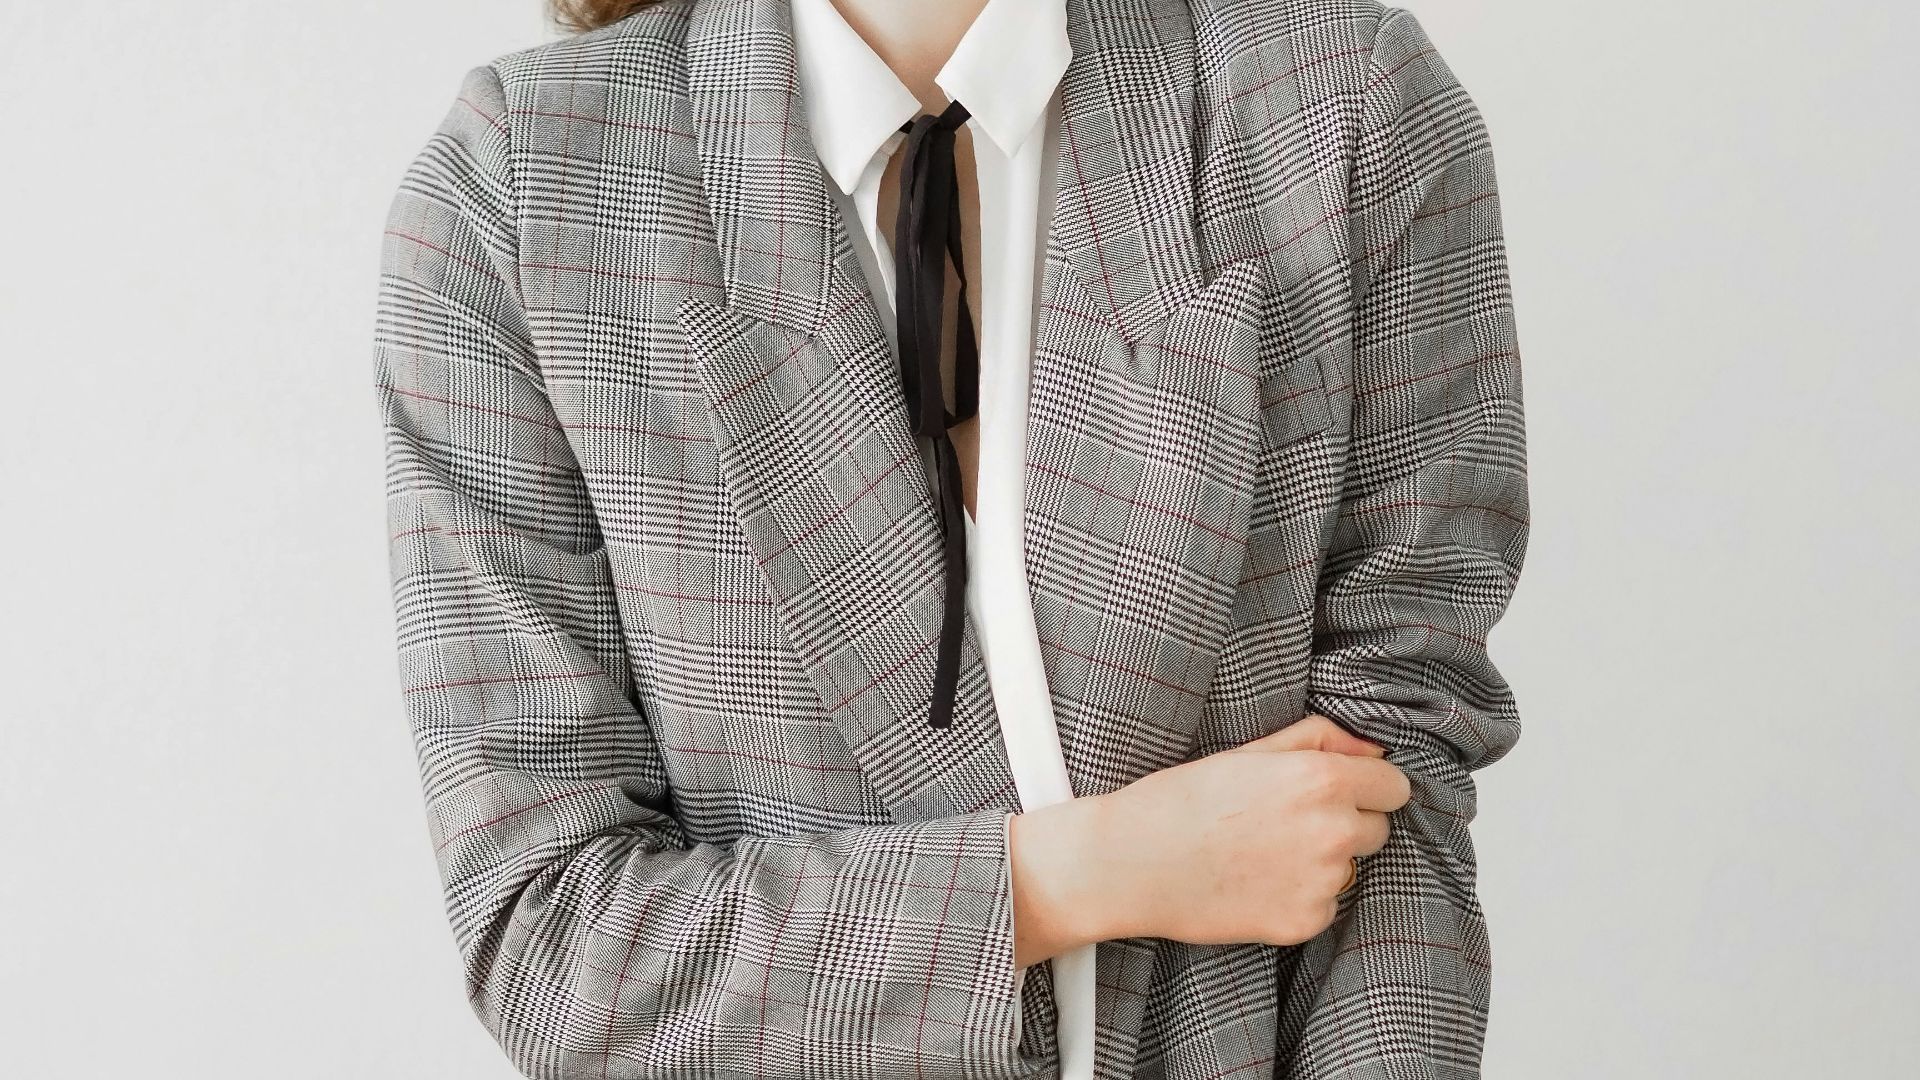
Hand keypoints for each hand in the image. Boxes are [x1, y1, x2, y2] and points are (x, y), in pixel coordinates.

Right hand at [1008, 715, 1409, 965]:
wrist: (1132, 864)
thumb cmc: (1184, 800)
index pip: (1394, 786)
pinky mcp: (1306, 921)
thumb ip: (1322, 738)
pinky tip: (1257, 883)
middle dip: (1346, 823)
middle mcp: (1333, 831)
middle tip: (1287, 822)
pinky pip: (1326, 905)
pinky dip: (1301, 896)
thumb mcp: (1252, 750)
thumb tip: (1373, 746)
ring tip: (1264, 853)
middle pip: (1378, 829)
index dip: (1367, 785)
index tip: (1339, 791)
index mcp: (1323, 780)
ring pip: (1351, 868)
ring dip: (1323, 861)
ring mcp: (1322, 882)